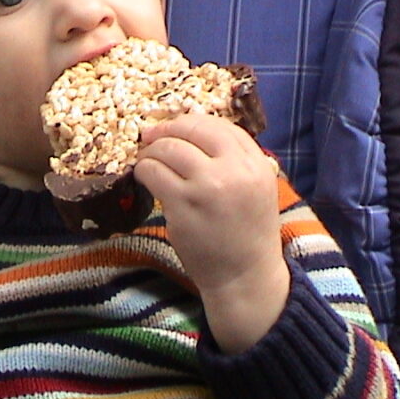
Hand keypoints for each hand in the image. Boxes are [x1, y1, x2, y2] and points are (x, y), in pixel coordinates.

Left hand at [135, 114, 288, 352]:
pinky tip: (144, 178)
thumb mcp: (255, 189)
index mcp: (256, 164)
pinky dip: (143, 170)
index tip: (175, 128)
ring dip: (151, 151)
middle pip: (192, 130)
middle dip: (166, 130)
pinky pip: (153, 172)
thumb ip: (234, 161)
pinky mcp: (183, 204)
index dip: (191, 123)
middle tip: (150, 138)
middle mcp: (235, 171)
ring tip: (146, 161)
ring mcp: (208, 186)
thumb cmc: (245, 233)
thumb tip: (191, 131)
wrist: (244, 275)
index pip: (220, 126)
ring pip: (168, 148)